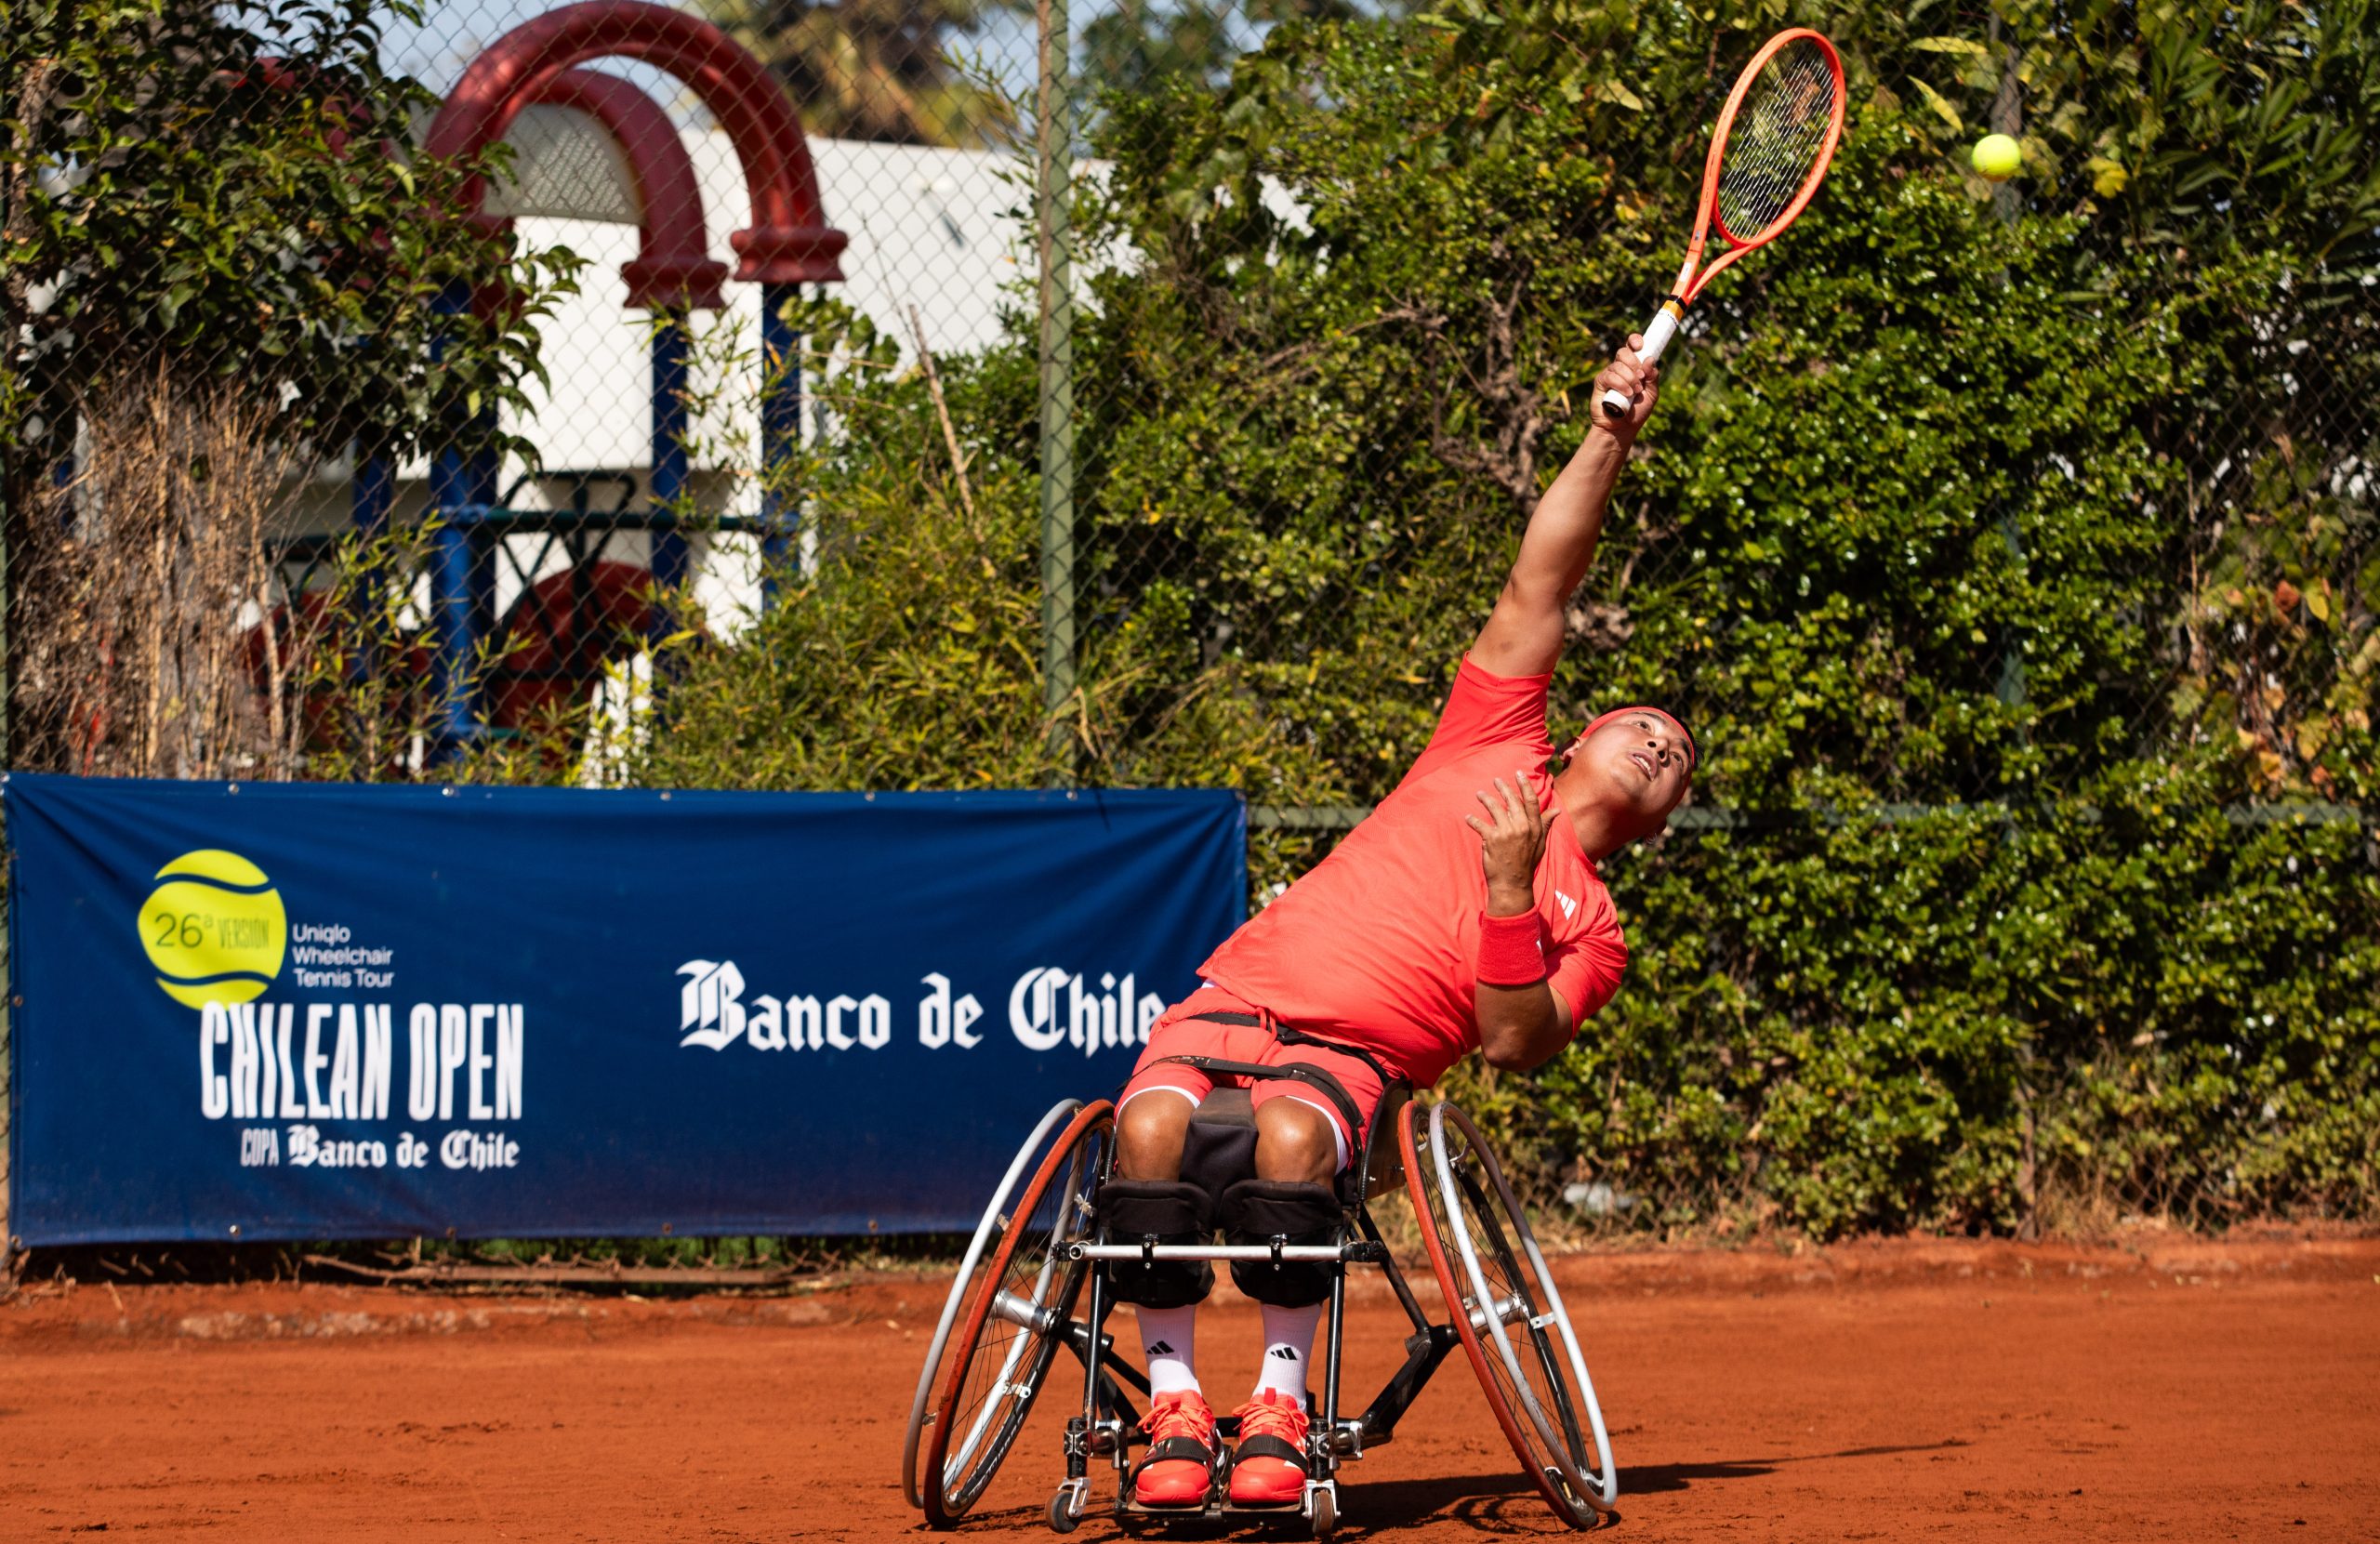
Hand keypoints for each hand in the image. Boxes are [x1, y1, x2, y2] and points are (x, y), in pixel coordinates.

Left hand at [1463, 771, 1549, 915]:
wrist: (1513, 884)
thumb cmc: (1526, 863)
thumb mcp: (1540, 844)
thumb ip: (1546, 824)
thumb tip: (1557, 811)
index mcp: (1535, 827)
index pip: (1531, 801)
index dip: (1524, 785)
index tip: (1518, 773)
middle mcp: (1522, 827)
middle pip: (1512, 800)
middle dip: (1503, 788)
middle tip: (1496, 780)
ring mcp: (1507, 832)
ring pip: (1494, 808)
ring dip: (1485, 799)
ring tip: (1480, 794)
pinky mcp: (1492, 839)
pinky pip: (1480, 824)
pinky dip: (1472, 820)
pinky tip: (1468, 817)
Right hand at [1590, 335, 1659, 436]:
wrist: (1622, 428)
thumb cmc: (1637, 412)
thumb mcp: (1652, 394)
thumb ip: (1652, 377)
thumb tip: (1649, 358)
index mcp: (1634, 366)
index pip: (1632, 346)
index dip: (1635, 340)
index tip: (1640, 345)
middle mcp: (1620, 368)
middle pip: (1624, 351)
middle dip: (1634, 363)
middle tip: (1640, 378)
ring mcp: (1609, 374)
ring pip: (1618, 365)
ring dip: (1629, 378)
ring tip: (1634, 392)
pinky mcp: (1600, 382)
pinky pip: (1610, 376)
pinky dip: (1620, 384)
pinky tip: (1626, 394)